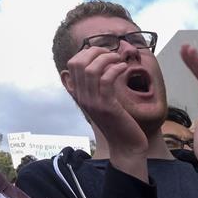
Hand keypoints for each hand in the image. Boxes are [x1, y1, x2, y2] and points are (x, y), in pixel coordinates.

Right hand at [66, 47, 147, 178]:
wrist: (125, 146)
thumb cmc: (117, 121)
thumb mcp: (102, 100)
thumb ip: (96, 85)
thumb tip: (97, 63)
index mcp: (79, 94)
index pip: (72, 64)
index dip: (86, 53)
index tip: (102, 54)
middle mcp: (82, 96)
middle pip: (78, 63)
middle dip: (96, 52)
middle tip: (111, 54)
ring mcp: (92, 102)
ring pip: (91, 69)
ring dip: (107, 58)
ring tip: (118, 60)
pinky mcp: (106, 106)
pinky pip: (106, 79)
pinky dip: (115, 69)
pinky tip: (123, 68)